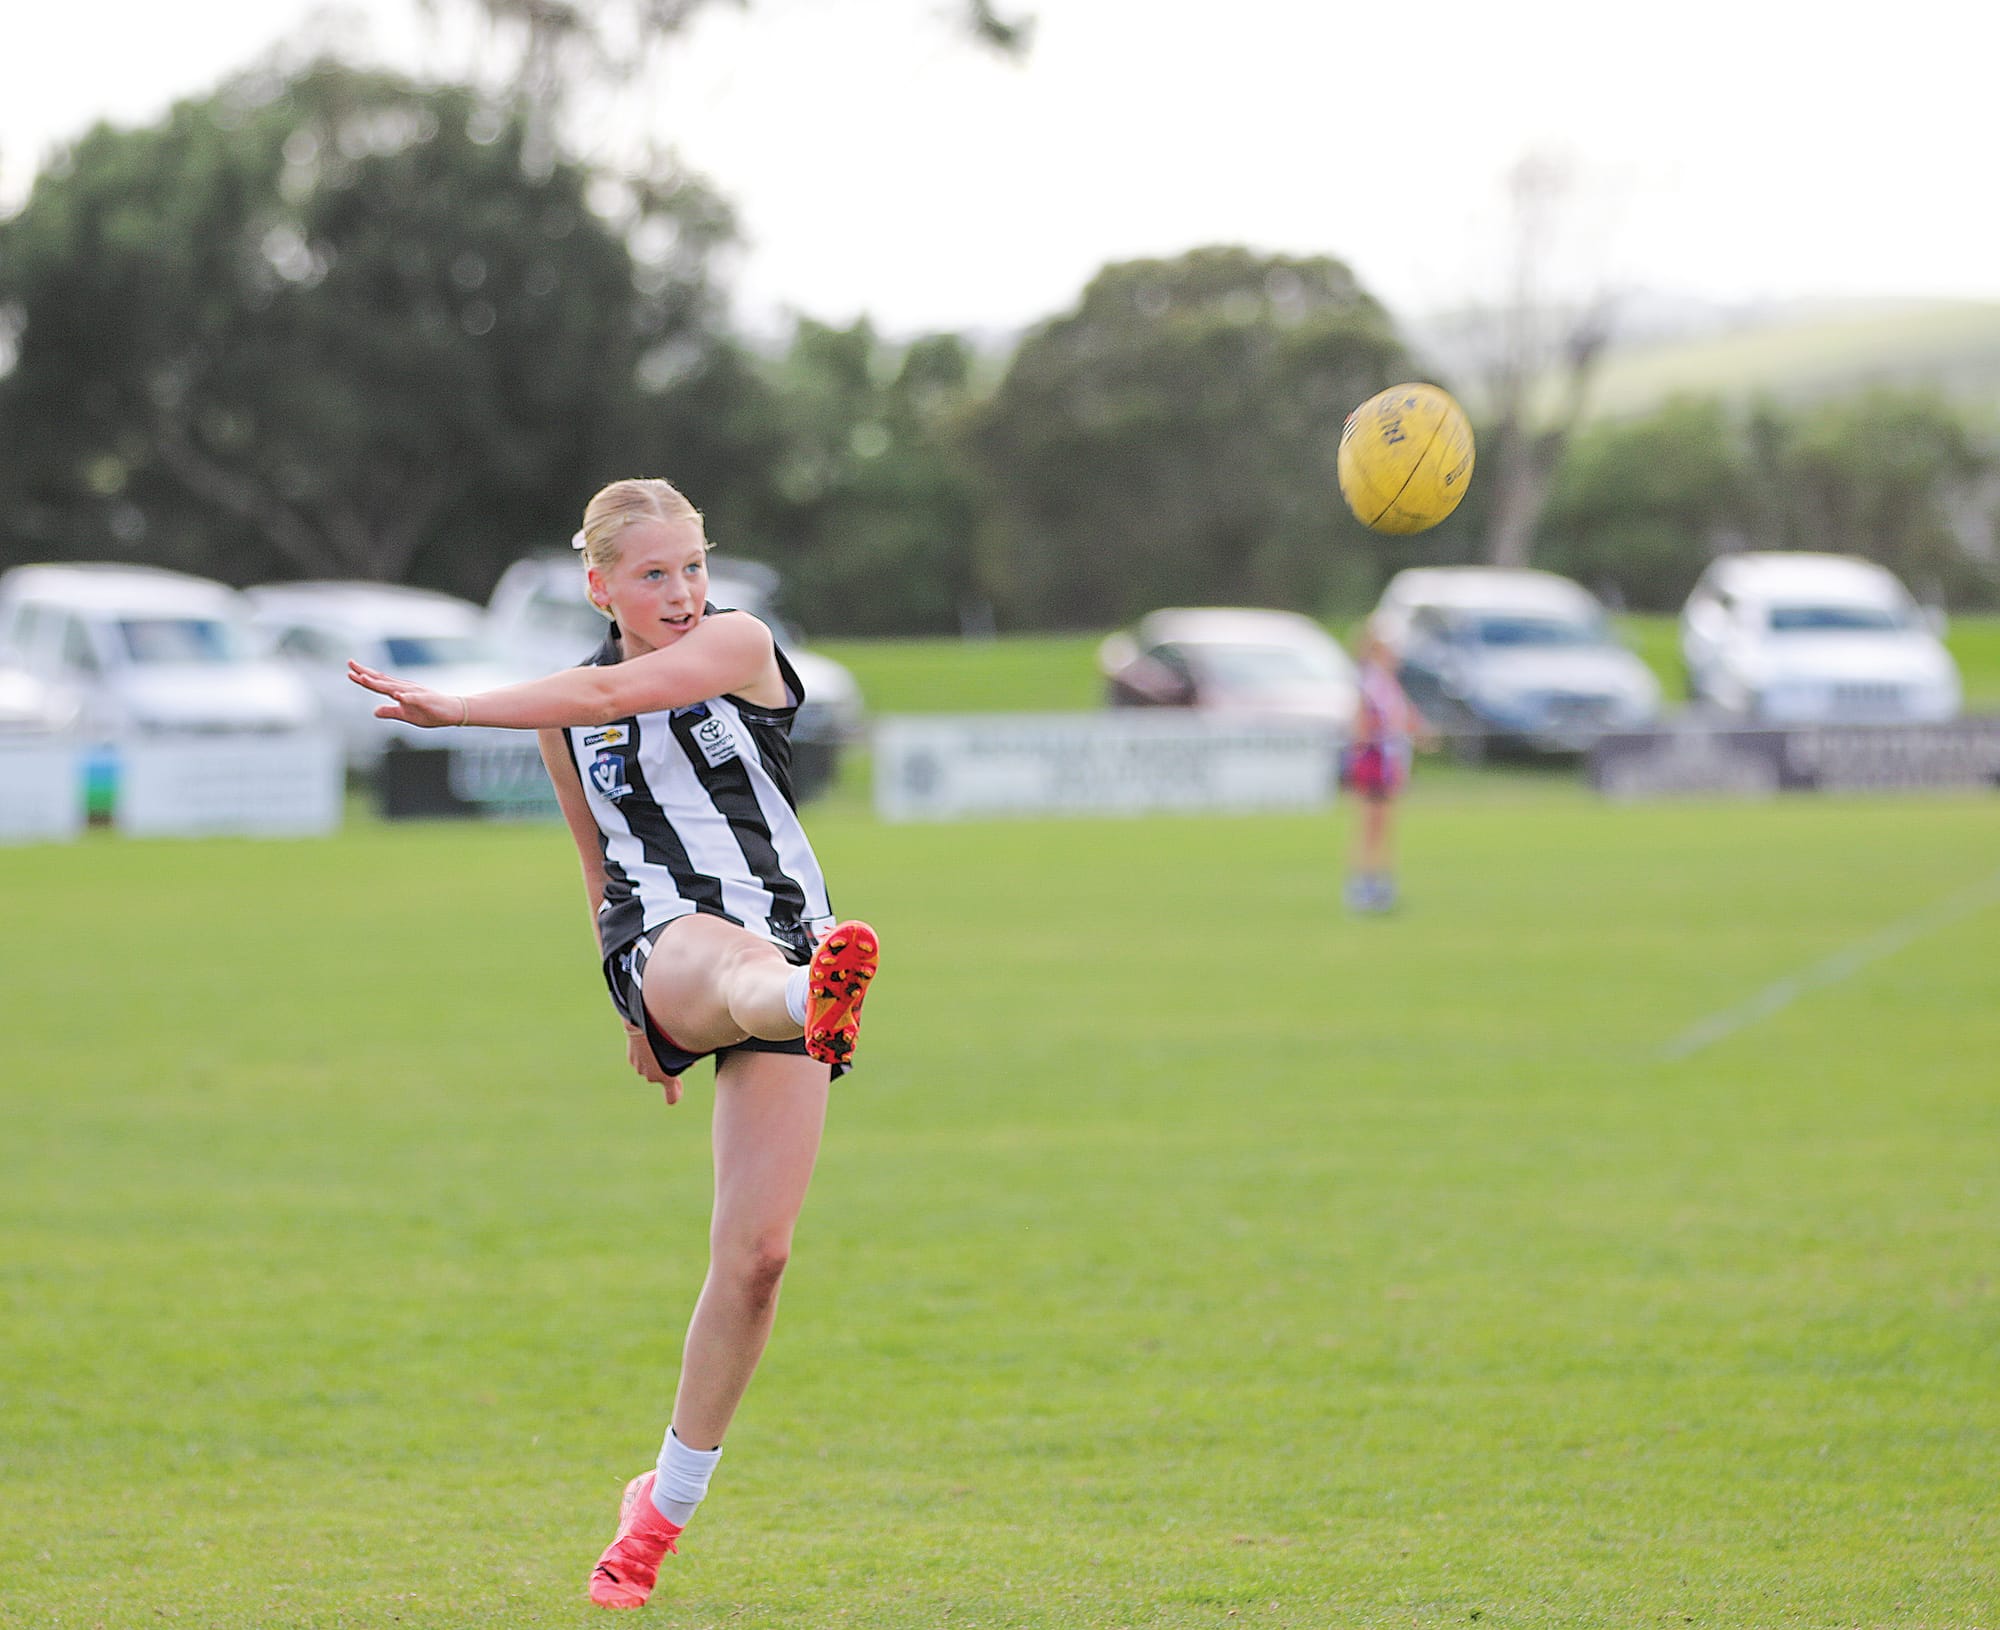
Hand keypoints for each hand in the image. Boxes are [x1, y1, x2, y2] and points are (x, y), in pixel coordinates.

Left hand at [347, 660, 466, 727]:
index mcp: (399, 691)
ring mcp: (415, 693)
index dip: (364, 678)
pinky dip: (405, 696)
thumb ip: (390, 711)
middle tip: (350, 664)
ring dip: (379, 683)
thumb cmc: (430, 712)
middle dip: (366, 673)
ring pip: (394, 687)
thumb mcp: (406, 715)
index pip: (378, 683)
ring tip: (365, 678)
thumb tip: (374, 711)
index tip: (350, 672)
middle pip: (382, 680)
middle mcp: (405, 688)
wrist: (452, 712)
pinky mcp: (426, 700)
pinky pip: (414, 698)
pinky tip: (398, 695)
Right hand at [626, 1026, 682, 1105]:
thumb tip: (691, 1064)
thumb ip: (686, 1060)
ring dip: (653, 1060)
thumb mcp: (682, 1049)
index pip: (672, 1098)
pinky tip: (648, 1040)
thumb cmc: (664, 1036)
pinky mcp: (631, 1059)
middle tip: (670, 1052)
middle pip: (660, 1076)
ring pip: (649, 1067)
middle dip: (664, 1067)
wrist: (643, 1024)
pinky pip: (641, 1059)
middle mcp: (652, 1076)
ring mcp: (640, 1068)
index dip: (676, 1093)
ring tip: (657, 1043)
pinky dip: (645, 1053)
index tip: (678, 1084)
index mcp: (666, 1076)